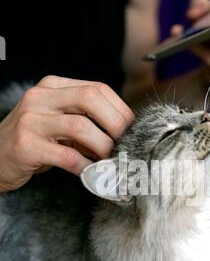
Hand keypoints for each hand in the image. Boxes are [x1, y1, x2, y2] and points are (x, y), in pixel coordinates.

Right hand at [0, 76, 133, 192]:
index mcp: (52, 86)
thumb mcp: (58, 122)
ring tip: (110, 161)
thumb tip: (125, 133)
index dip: (121, 110)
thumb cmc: (34, 142)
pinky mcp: (25, 145)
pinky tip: (92, 174)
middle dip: (116, 124)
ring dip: (103, 147)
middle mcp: (40, 97)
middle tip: (127, 145)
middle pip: (91, 99)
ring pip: (81, 127)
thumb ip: (85, 120)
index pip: (97, 88)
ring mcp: (31, 120)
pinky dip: (86, 167)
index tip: (133, 131)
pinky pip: (67, 156)